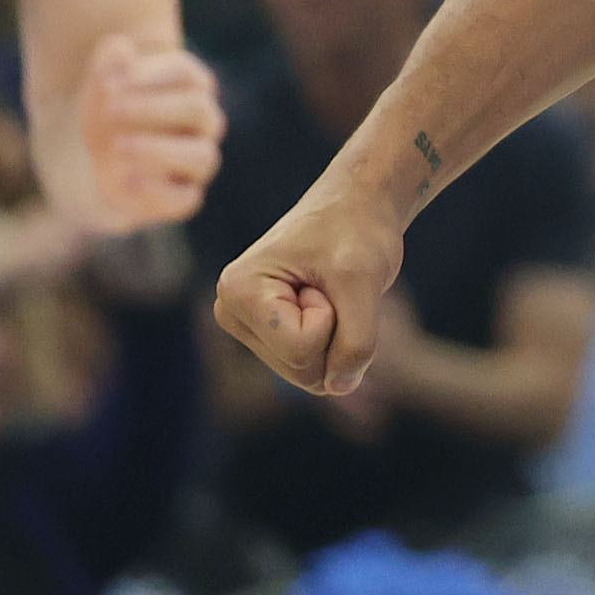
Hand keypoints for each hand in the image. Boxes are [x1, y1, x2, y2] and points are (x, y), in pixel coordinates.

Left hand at [80, 36, 223, 229]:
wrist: (99, 159)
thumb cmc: (109, 113)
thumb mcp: (100, 86)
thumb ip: (108, 65)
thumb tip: (119, 48)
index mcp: (191, 87)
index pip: (186, 75)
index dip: (151, 75)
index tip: (114, 80)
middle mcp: (203, 123)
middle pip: (199, 109)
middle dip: (153, 108)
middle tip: (112, 109)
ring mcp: (196, 161)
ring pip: (202, 156)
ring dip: (157, 150)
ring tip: (118, 147)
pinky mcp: (182, 197)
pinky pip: (186, 199)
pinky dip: (156, 191)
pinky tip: (124, 180)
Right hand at [216, 179, 407, 395]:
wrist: (356, 207)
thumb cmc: (356, 231)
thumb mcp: (363, 281)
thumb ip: (356, 341)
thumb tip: (340, 387)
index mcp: (238, 290)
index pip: (301, 348)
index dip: (332, 316)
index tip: (324, 275)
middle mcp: (231, 312)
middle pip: (301, 368)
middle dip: (334, 332)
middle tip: (330, 285)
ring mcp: (248, 328)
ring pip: (307, 373)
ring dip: (335, 336)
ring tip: (327, 292)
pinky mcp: (267, 336)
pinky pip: (311, 367)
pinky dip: (333, 340)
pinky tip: (324, 304)